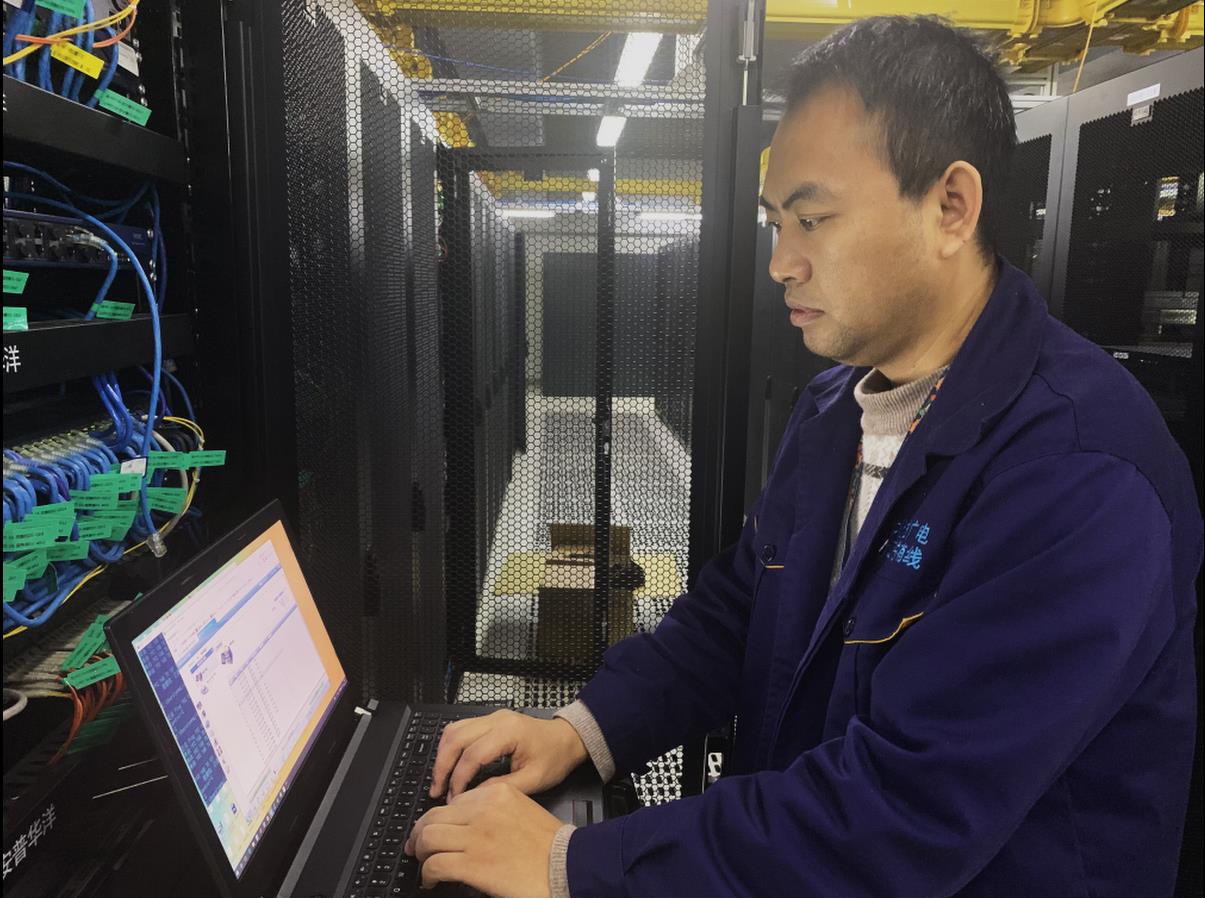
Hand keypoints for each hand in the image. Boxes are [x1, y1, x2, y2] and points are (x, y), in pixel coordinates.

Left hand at [404, 780, 561, 897]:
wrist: (566, 865)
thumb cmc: (549, 844)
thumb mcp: (522, 809)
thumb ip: (495, 809)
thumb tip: (468, 824)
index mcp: (496, 794)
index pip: (453, 802)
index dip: (438, 818)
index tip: (435, 829)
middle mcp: (482, 810)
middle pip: (433, 816)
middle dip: (420, 833)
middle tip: (417, 847)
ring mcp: (476, 836)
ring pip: (428, 837)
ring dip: (421, 853)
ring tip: (423, 864)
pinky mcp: (472, 863)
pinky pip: (435, 864)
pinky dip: (428, 874)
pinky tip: (431, 880)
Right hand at [429, 709, 588, 800]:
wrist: (567, 739)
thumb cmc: (554, 758)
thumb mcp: (534, 780)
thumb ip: (502, 787)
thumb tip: (473, 796)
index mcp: (509, 732)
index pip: (473, 754)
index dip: (459, 779)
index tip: (454, 799)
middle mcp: (497, 719)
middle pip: (456, 737)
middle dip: (442, 766)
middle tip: (437, 791)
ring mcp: (492, 717)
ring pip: (454, 729)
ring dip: (443, 755)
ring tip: (440, 780)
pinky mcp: (489, 720)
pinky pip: (461, 728)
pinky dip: (451, 747)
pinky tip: (450, 765)